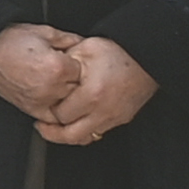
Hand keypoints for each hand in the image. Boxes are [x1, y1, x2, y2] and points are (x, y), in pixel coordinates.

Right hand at [0, 24, 84, 122]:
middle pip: (80, 90)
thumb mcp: (44, 32)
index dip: (83, 63)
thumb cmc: (9, 40)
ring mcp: (40, 101)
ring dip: (70, 96)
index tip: (77, 60)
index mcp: (57, 67)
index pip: (86, 71)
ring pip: (70, 105)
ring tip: (63, 83)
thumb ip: (70, 39)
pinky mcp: (30, 109)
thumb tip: (86, 45)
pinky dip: (58, 110)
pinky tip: (56, 99)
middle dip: (78, 80)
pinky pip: (53, 118)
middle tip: (72, 71)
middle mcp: (50, 87)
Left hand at [35, 38, 157, 145]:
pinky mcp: (122, 119)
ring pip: (85, 138)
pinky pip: (98, 133)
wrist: (147, 55)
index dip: (49, 110)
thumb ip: (64, 63)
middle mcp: (103, 111)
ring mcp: (114, 118)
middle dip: (52, 132)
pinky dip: (85, 130)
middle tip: (42, 127)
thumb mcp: (85, 49)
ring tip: (57, 127)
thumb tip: (48, 72)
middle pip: (70, 135)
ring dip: (69, 134)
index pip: (61, 115)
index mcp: (91, 94)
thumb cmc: (119, 51)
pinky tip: (77, 122)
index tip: (45, 105)